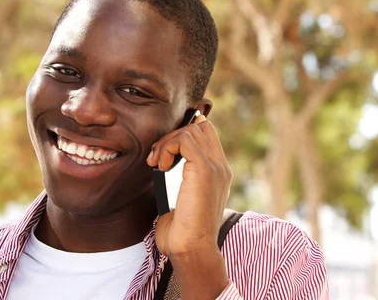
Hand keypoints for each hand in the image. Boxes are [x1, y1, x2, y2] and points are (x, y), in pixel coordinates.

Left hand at [147, 114, 232, 297]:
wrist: (192, 250)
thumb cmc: (183, 233)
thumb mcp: (182, 199)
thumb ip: (181, 180)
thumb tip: (163, 163)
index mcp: (219, 174)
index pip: (207, 135)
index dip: (183, 134)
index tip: (164, 151)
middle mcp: (221, 168)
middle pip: (200, 128)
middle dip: (173, 136)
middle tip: (157, 158)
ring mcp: (216, 168)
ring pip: (191, 131)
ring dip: (167, 143)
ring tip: (156, 164)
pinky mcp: (205, 170)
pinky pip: (184, 140)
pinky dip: (167, 148)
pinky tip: (160, 167)